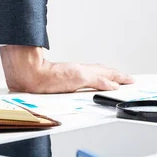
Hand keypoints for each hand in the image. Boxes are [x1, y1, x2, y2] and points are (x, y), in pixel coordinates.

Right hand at [0, 45, 133, 92]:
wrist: (28, 74)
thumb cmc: (34, 76)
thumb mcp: (48, 78)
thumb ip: (57, 78)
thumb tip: (58, 83)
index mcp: (71, 71)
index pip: (92, 70)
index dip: (105, 73)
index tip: (115, 76)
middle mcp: (76, 69)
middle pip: (101, 71)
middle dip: (115, 75)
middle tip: (129, 78)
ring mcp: (78, 73)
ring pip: (103, 74)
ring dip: (117, 77)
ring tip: (128, 80)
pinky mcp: (77, 77)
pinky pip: (97, 81)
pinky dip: (107, 83)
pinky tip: (116, 86)